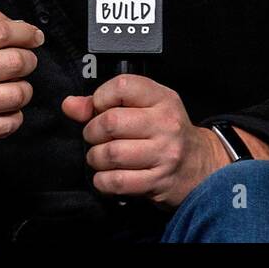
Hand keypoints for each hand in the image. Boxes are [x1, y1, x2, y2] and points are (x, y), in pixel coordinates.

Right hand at [0, 9, 43, 157]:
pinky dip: (15, 116)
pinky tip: (6, 108)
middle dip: (28, 60)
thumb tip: (21, 25)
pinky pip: (6, 125)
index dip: (26, 33)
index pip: (2, 33)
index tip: (35, 37)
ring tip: (15, 85)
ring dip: (24, 89)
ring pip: (16, 95)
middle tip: (25, 61)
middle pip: (14, 62)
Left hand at [61, 74, 230, 209]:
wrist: (198, 166)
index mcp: (162, 98)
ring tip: (100, 157)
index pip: (122, 86)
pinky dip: (102, 181)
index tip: (100, 108)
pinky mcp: (158, 181)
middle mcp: (166, 124)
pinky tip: (106, 176)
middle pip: (111, 122)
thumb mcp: (144, 108)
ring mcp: (164, 154)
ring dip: (96, 158)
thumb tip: (70, 105)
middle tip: (95, 137)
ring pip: (111, 154)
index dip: (101, 97)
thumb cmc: (165, 133)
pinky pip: (117, 181)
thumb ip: (104, 104)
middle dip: (92, 132)